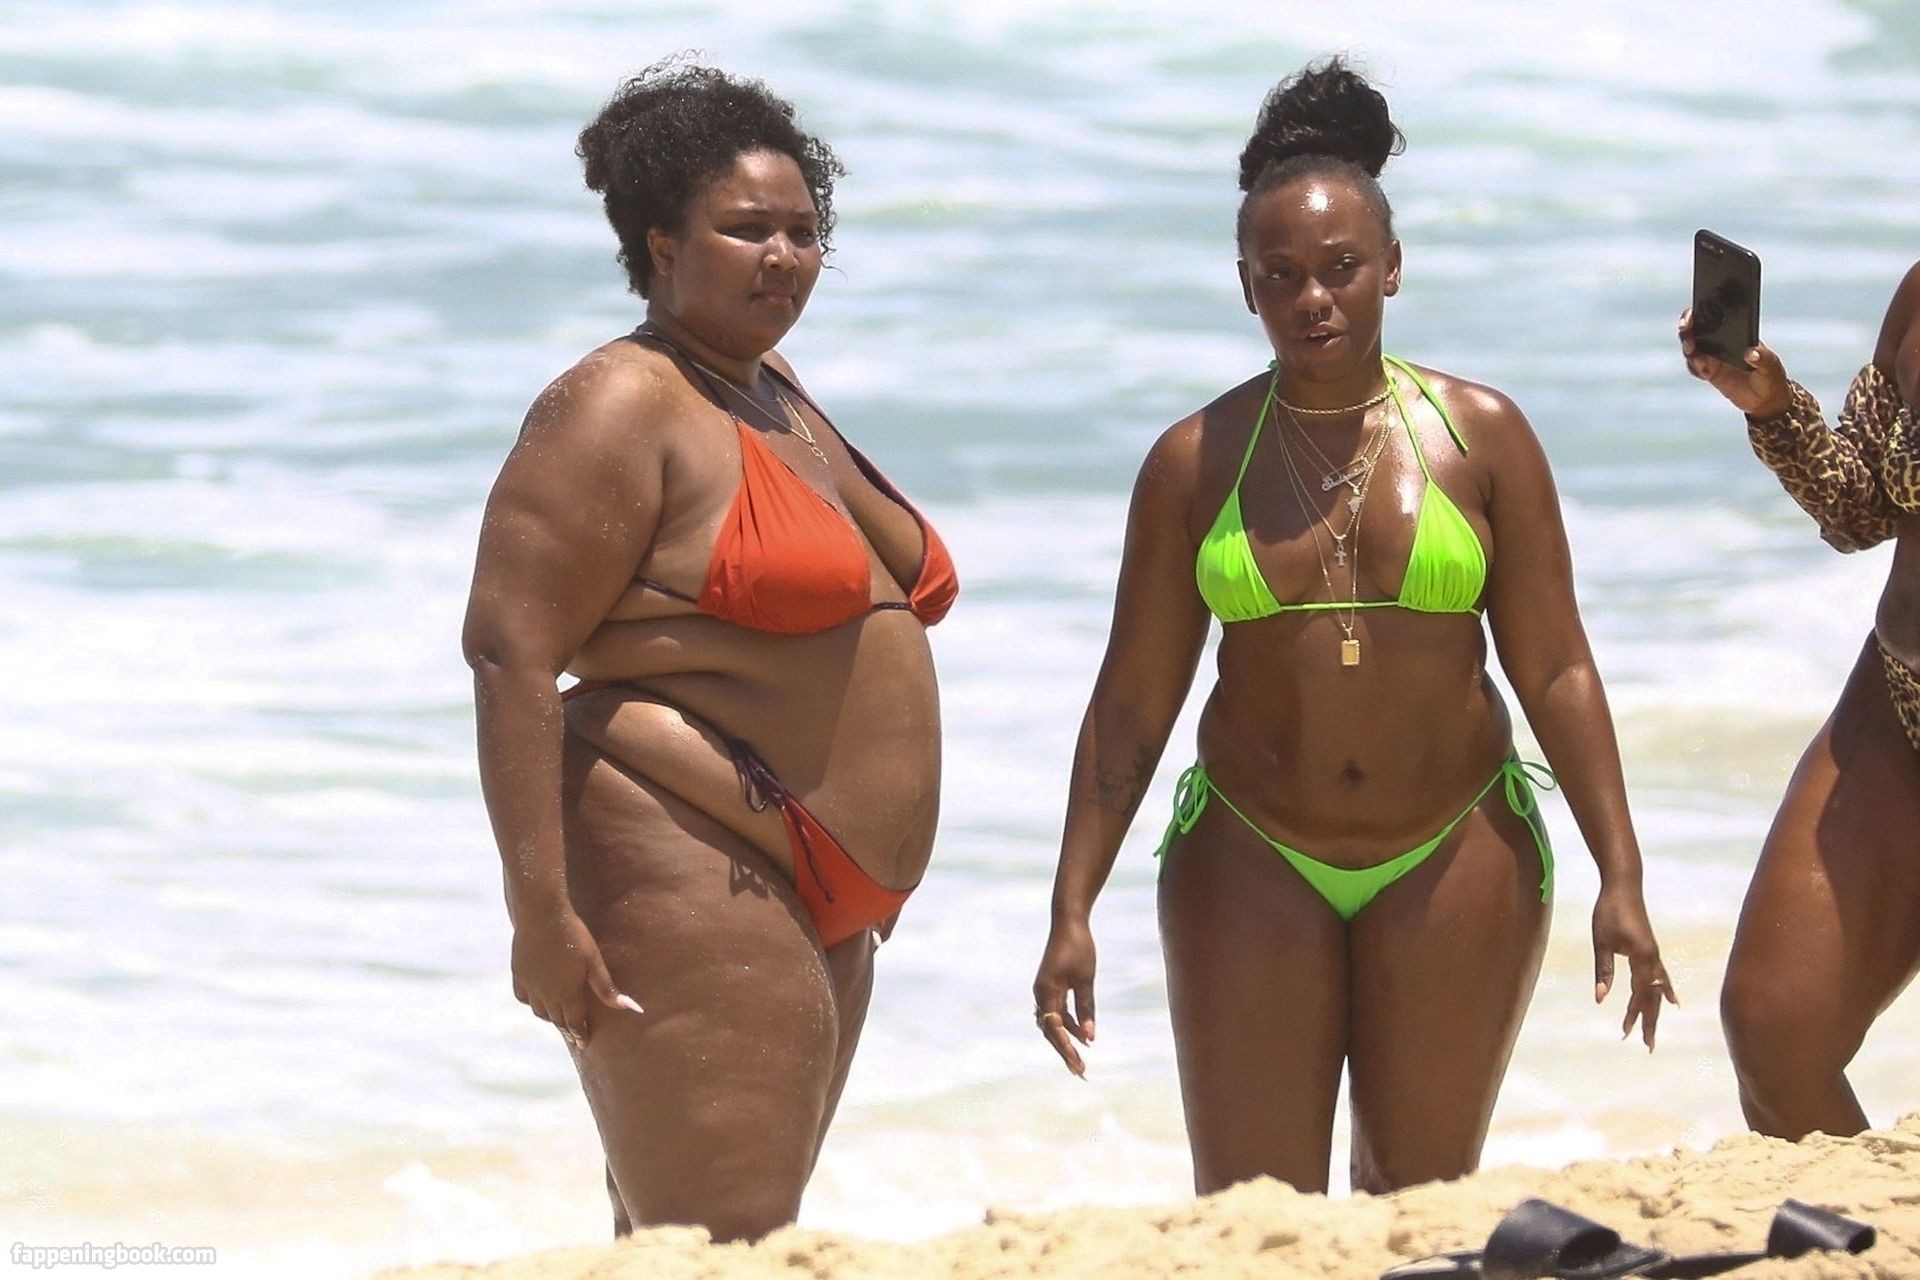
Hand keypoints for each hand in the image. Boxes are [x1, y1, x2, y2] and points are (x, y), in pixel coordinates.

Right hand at [510, 906, 640, 1048]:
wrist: (541, 914)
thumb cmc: (573, 935)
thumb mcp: (594, 961)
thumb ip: (607, 988)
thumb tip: (631, 1008)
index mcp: (566, 994)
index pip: (574, 1022)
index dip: (580, 1034)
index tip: (584, 1044)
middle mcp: (546, 995)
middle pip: (557, 1019)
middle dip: (567, 1028)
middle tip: (574, 1036)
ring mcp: (530, 985)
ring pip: (539, 1011)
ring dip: (549, 1017)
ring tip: (558, 1018)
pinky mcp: (518, 973)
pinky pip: (523, 997)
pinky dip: (532, 1003)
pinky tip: (537, 1001)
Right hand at [1032, 916, 1096, 1076]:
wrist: (1068, 922)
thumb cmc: (1079, 948)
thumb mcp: (1086, 979)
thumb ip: (1086, 1008)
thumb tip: (1090, 1037)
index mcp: (1046, 992)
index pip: (1055, 1029)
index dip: (1067, 1049)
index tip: (1079, 1066)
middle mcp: (1040, 994)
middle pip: (1050, 1031)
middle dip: (1065, 1052)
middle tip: (1080, 1073)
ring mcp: (1043, 991)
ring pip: (1052, 1024)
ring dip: (1066, 1041)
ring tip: (1082, 1061)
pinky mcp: (1049, 987)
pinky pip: (1056, 1012)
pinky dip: (1068, 1026)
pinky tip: (1083, 1036)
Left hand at [1591, 882, 1676, 1049]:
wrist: (1623, 886)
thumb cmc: (1608, 911)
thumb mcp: (1601, 942)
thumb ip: (1604, 971)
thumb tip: (1600, 999)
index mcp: (1642, 957)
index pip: (1639, 993)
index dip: (1633, 1014)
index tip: (1626, 1032)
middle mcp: (1653, 959)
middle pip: (1653, 997)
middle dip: (1649, 1021)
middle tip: (1647, 1046)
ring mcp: (1655, 955)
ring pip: (1658, 990)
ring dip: (1655, 1011)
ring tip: (1654, 1031)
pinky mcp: (1652, 950)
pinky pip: (1662, 977)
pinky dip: (1665, 991)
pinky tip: (1672, 1001)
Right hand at [1678, 308, 1791, 417]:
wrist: (1766, 400)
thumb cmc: (1772, 378)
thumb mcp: (1772, 366)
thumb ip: (1763, 359)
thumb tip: (1751, 353)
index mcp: (1735, 333)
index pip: (1714, 318)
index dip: (1700, 314)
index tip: (1695, 314)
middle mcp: (1721, 343)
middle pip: (1697, 332)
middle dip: (1688, 329)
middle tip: (1686, 329)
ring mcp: (1713, 359)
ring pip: (1692, 349)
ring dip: (1689, 349)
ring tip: (1693, 352)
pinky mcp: (1709, 374)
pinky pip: (1695, 368)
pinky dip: (1695, 367)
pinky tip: (1702, 369)